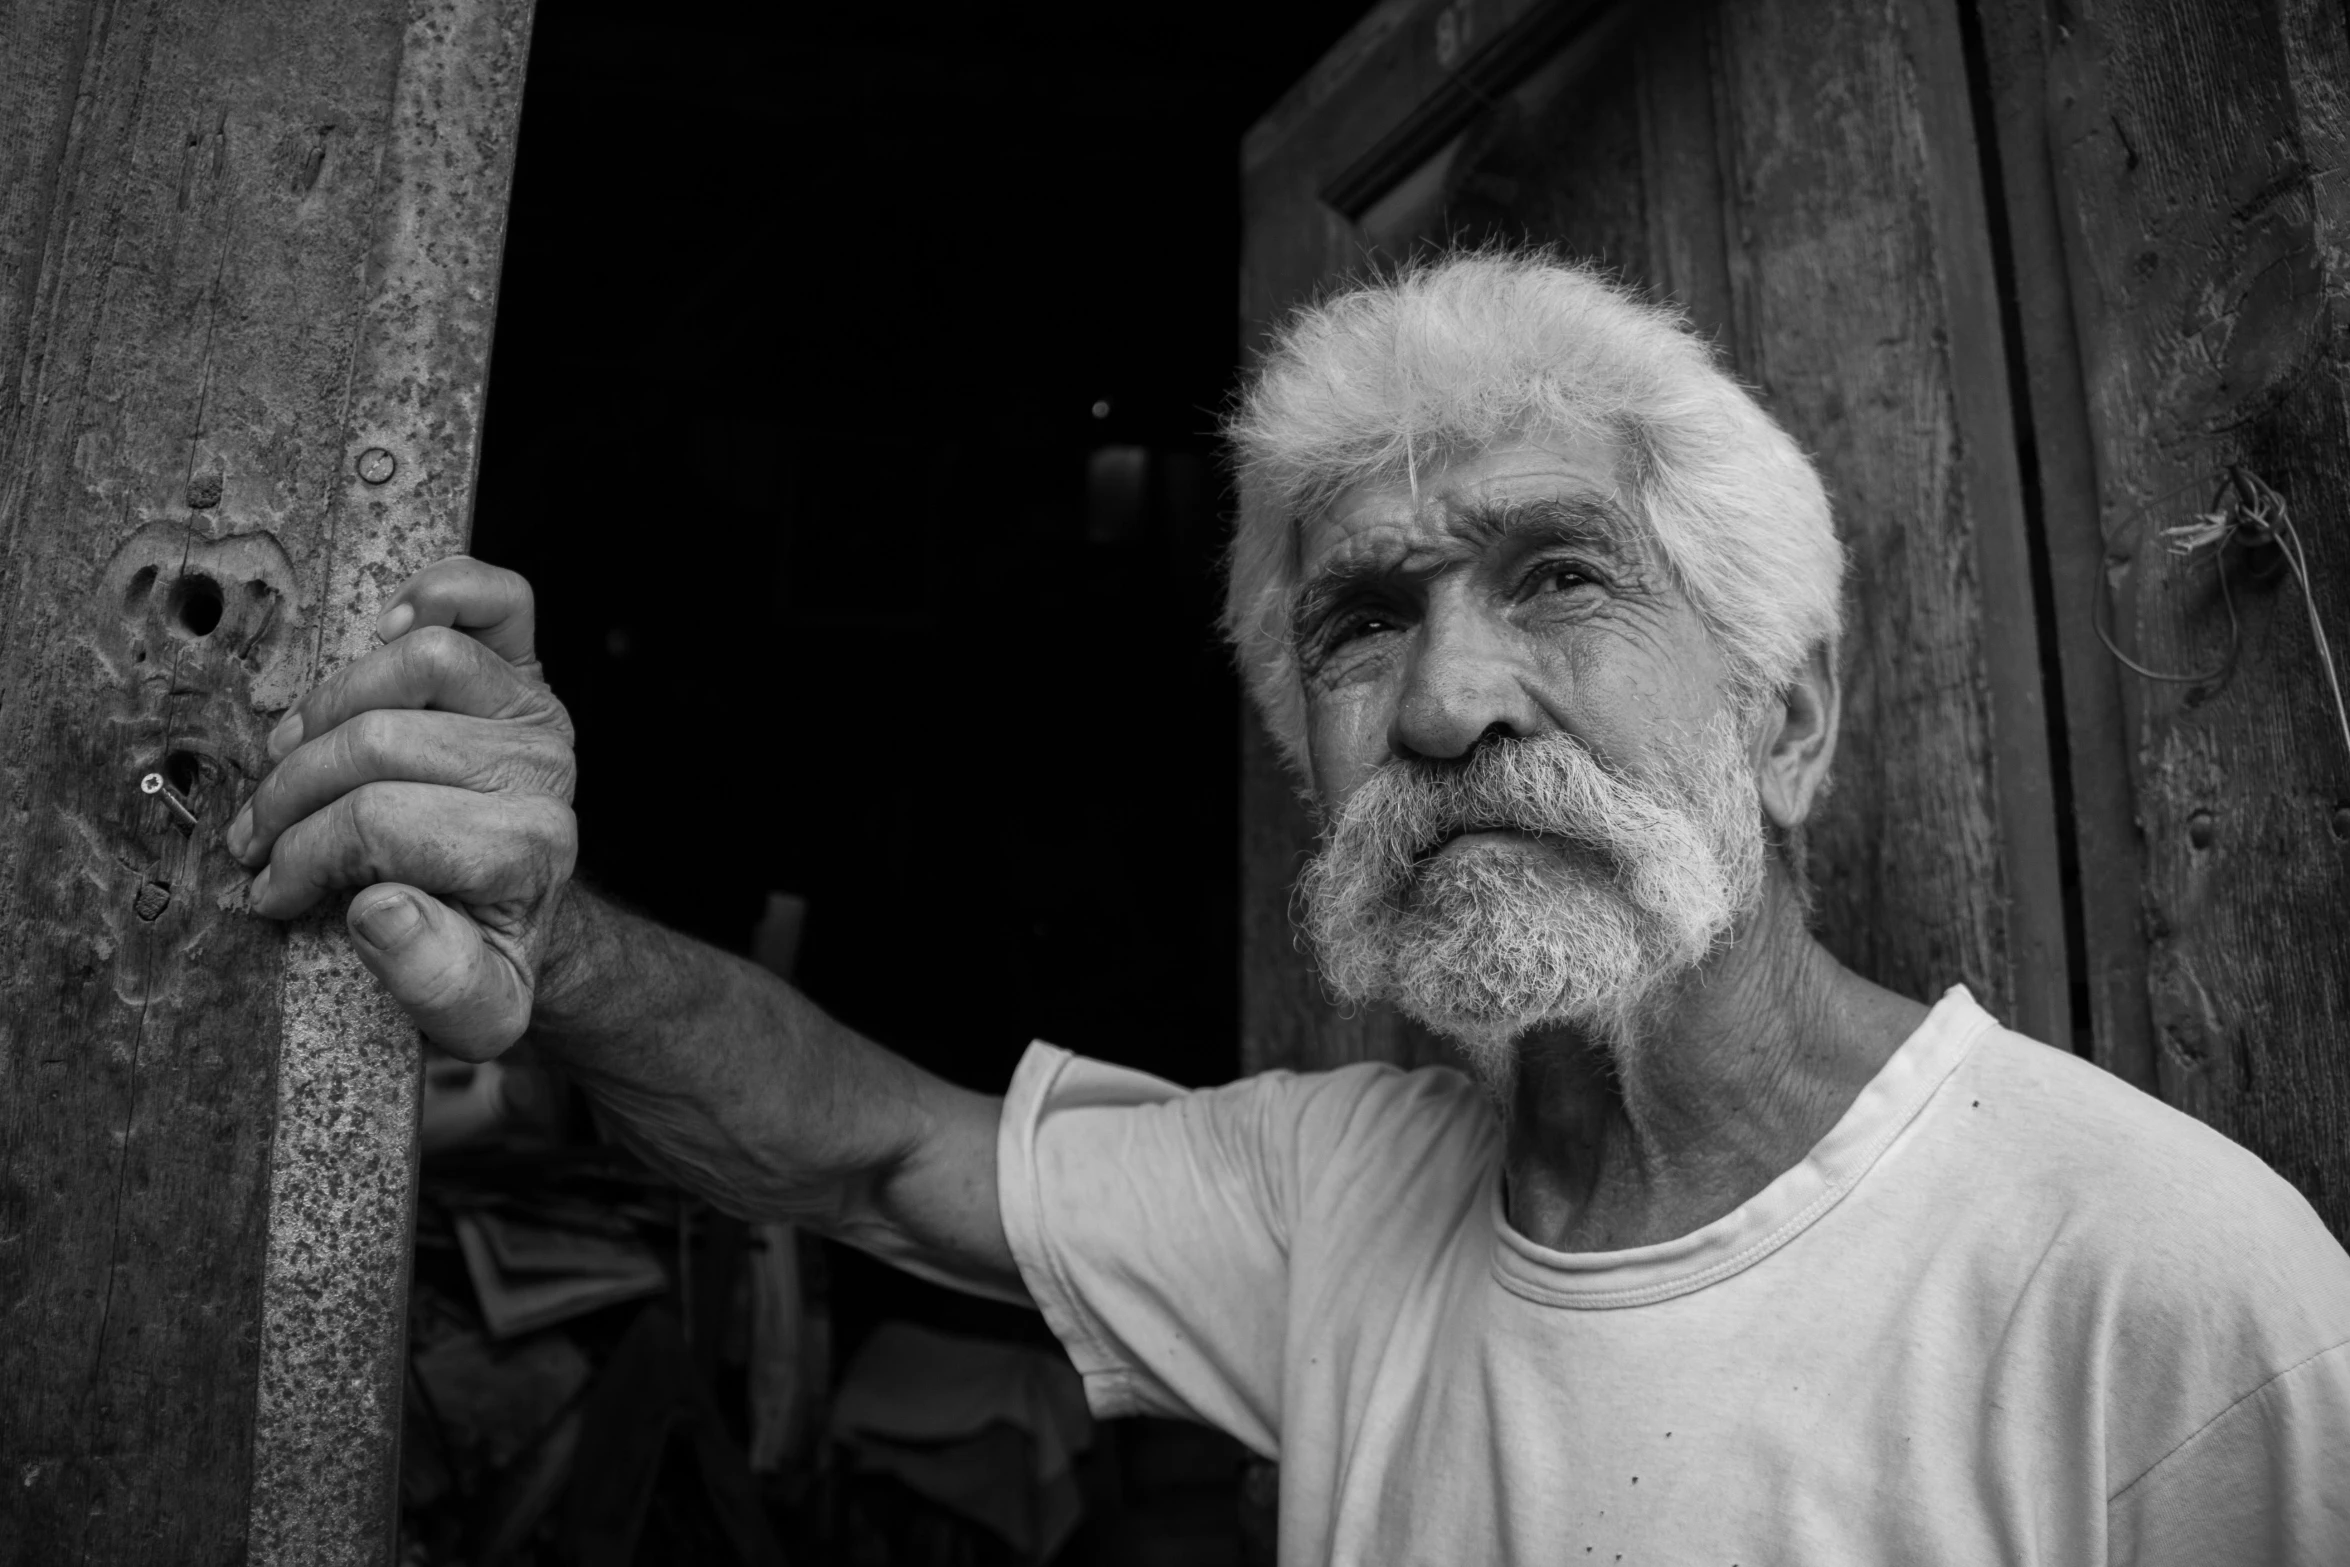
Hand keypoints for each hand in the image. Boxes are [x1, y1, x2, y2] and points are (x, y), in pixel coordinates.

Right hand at [228, 556, 577, 1059]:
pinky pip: (498, 597)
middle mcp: (544, 773)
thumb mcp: (470, 1012)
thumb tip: (379, 908)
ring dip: (328, 706)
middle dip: (293, 793)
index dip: (303, 856)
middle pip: (380, 740)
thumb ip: (432, 980)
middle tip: (258, 835)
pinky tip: (385, 631)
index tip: (269, 892)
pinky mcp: (526, 667)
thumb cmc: (478, 952)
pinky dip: (438, 595)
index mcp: (529, 851)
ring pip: (418, 659)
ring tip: (289, 760)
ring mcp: (535, 711)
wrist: (522, 912)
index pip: (380, 821)